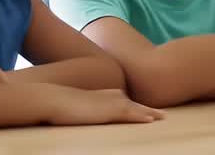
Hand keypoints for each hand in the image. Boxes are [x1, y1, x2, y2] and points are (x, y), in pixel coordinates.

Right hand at [43, 86, 165, 124]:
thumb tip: (77, 112)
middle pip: (133, 103)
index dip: (136, 105)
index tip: (147, 110)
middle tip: (162, 115)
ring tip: (162, 118)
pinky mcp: (108, 111)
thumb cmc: (57, 104)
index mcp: (102, 95)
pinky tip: (151, 120)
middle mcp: (108, 97)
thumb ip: (79, 108)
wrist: (52, 98)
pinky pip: (130, 114)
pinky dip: (141, 116)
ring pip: (135, 108)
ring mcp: (109, 103)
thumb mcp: (71, 106)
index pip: (124, 99)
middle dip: (147, 109)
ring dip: (149, 113)